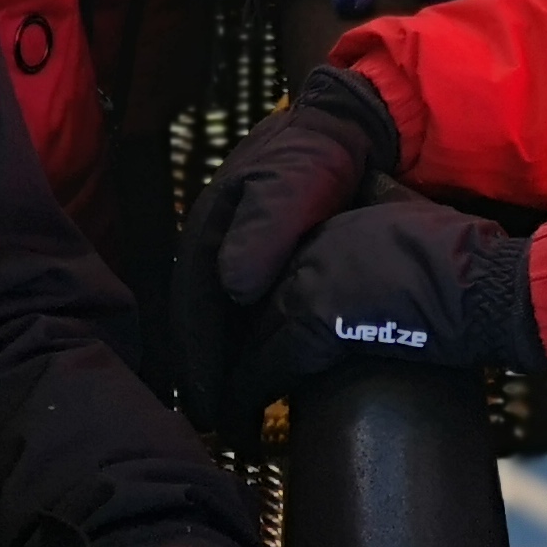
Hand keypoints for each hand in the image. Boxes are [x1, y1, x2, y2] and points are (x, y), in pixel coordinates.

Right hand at [173, 65, 400, 429]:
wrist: (352, 124)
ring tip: (237, 408)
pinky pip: (244, 307)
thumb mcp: (292, 184)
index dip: (200, 357)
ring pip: (221, 316)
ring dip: (225, 359)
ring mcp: (238, 246)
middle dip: (207, 368)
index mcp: (211, 225)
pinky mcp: (264, 252)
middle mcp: (216, 240)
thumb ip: (264, 229)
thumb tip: (232, 288)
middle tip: (220, 422)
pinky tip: (262, 366)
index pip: (195, 304)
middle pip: (202, 317)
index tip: (210, 406)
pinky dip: (246, 340)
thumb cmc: (321, 153)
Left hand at [225, 196, 546, 424]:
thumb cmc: (460, 260)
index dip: (250, 311)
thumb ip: (374, 209)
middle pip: (249, 304)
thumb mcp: (406, 213)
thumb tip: (361, 204)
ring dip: (234, 375)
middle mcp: (309, 250)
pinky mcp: (318, 325)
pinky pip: (266, 365)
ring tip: (225, 409)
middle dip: (231, 346)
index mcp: (325, 224)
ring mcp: (310, 284)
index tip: (240, 340)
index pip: (266, 269)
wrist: (481, 287)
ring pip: (252, 336)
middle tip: (220, 384)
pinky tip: (243, 416)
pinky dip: (249, 392)